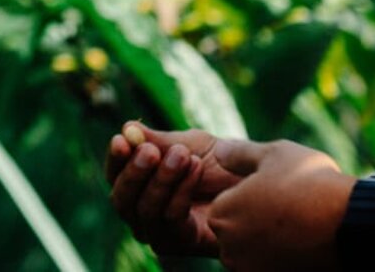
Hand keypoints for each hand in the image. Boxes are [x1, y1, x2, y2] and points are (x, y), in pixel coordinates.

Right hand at [106, 122, 249, 256]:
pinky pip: (169, 218)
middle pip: (121, 199)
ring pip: (144, 210)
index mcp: (138, 187)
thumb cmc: (220, 165)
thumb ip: (158, 140)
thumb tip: (127, 128)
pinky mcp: (180, 244)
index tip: (122, 139)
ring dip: (162, 180)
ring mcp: (158, 232)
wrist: (259, 187)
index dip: (115, 159)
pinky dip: (181, 192)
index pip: (115, 176)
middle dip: (134, 172)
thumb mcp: (187, 145)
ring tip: (183, 155)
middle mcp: (142, 214)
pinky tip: (196, 169)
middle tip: (151, 151)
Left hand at [205, 138, 349, 271]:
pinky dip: (286, 258)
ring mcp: (251, 269)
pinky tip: (304, 244)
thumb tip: (219, 151)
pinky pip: (273, 266)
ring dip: (270, 242)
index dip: (251, 196)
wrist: (351, 224)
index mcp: (221, 215)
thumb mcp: (272, 155)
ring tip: (298, 225)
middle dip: (258, 221)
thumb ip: (238, 154)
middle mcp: (229, 248)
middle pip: (237, 231)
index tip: (275, 192)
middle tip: (289, 209)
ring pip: (255, 251)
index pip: (225, 206)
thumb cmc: (309, 185)